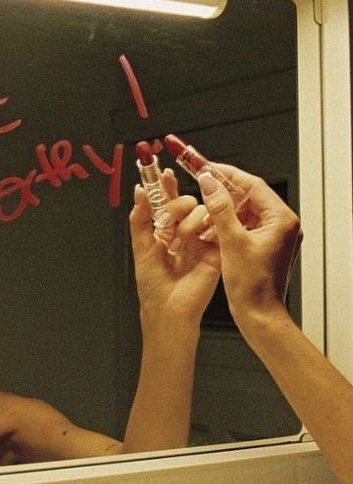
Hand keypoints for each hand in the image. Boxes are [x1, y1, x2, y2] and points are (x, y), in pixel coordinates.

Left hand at [130, 169, 220, 329]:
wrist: (169, 308)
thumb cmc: (152, 284)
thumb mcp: (140, 247)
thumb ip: (140, 218)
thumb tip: (139, 191)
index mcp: (165, 230)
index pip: (167, 201)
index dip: (165, 185)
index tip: (161, 171)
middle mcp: (184, 232)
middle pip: (185, 201)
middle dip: (174, 206)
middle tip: (166, 224)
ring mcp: (201, 239)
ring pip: (200, 210)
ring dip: (186, 223)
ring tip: (177, 245)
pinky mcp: (216, 248)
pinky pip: (215, 225)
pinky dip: (204, 227)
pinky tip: (195, 240)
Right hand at [197, 164, 301, 327]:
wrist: (259, 316)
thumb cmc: (252, 287)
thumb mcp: (231, 242)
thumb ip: (220, 208)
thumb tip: (209, 183)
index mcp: (281, 220)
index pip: (253, 185)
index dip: (227, 174)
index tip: (206, 168)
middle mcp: (282, 225)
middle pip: (249, 196)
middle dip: (224, 192)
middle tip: (201, 184)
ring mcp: (274, 236)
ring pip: (245, 211)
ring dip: (223, 209)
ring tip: (203, 209)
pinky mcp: (265, 246)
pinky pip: (245, 226)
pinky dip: (227, 224)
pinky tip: (211, 228)